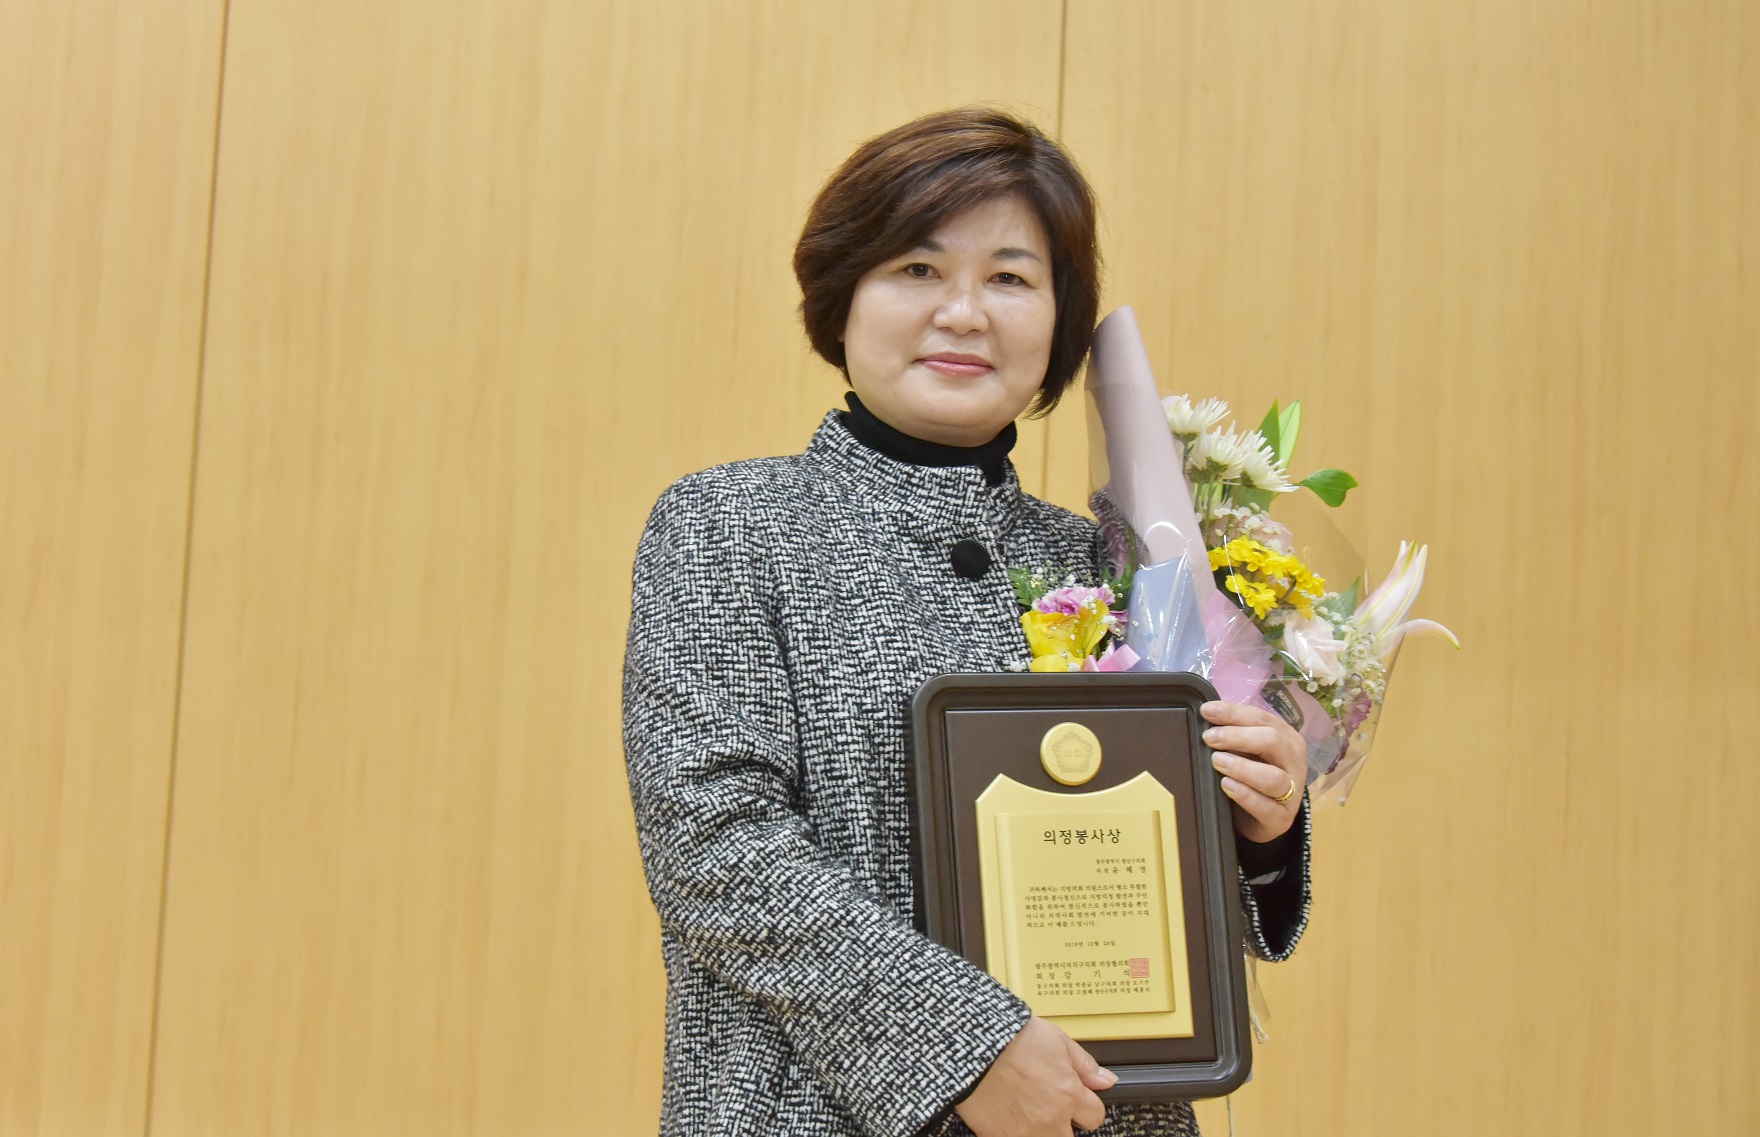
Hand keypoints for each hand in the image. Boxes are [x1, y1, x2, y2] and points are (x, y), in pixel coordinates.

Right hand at [955, 1016, 1114, 1134]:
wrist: (970, 1045)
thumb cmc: (1008, 1038)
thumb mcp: (1054, 1039)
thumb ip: (1083, 1064)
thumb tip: (1105, 1080)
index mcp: (1068, 1094)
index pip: (1095, 1117)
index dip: (1086, 1108)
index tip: (1077, 1102)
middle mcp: (1050, 1118)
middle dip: (1064, 1125)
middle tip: (1049, 1108)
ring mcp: (1024, 1132)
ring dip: (1042, 1131)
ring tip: (1029, 1113)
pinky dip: (1014, 1133)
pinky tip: (1009, 1118)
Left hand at [1200, 700, 1305, 843]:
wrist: (1263, 819)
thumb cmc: (1253, 777)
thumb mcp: (1247, 752)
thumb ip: (1234, 736)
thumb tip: (1208, 716)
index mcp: (1286, 739)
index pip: (1262, 719)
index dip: (1234, 713)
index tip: (1207, 711)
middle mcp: (1294, 762)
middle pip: (1273, 742)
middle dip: (1239, 736)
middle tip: (1210, 738)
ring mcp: (1292, 792)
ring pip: (1273, 777)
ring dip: (1242, 767)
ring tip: (1218, 762)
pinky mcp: (1281, 819)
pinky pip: (1266, 807)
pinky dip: (1245, 795)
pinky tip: (1227, 786)